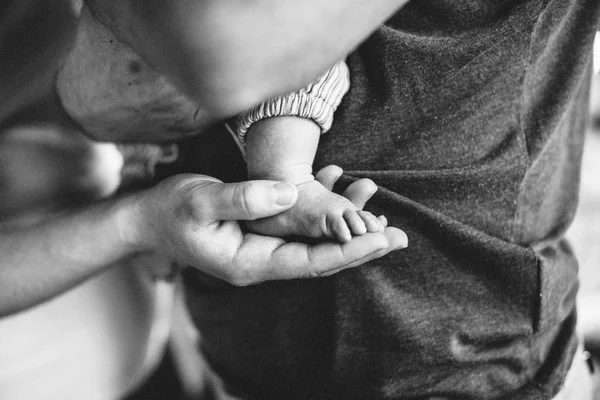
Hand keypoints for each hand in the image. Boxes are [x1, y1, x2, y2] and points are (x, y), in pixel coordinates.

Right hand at [131, 172, 406, 285]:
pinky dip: (320, 207)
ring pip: (314, 239)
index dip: (349, 251)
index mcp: (250, 262)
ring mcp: (263, 248)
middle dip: (360, 244)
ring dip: (344, 222)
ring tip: (375, 201)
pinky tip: (337, 183)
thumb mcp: (200, 201)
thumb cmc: (169, 211)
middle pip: (321, 256)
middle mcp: (263, 261)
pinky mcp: (261, 232)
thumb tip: (291, 193)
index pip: (311, 263)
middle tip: (399, 234)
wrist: (148, 219)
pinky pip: (299, 224)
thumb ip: (243, 198)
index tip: (382, 239)